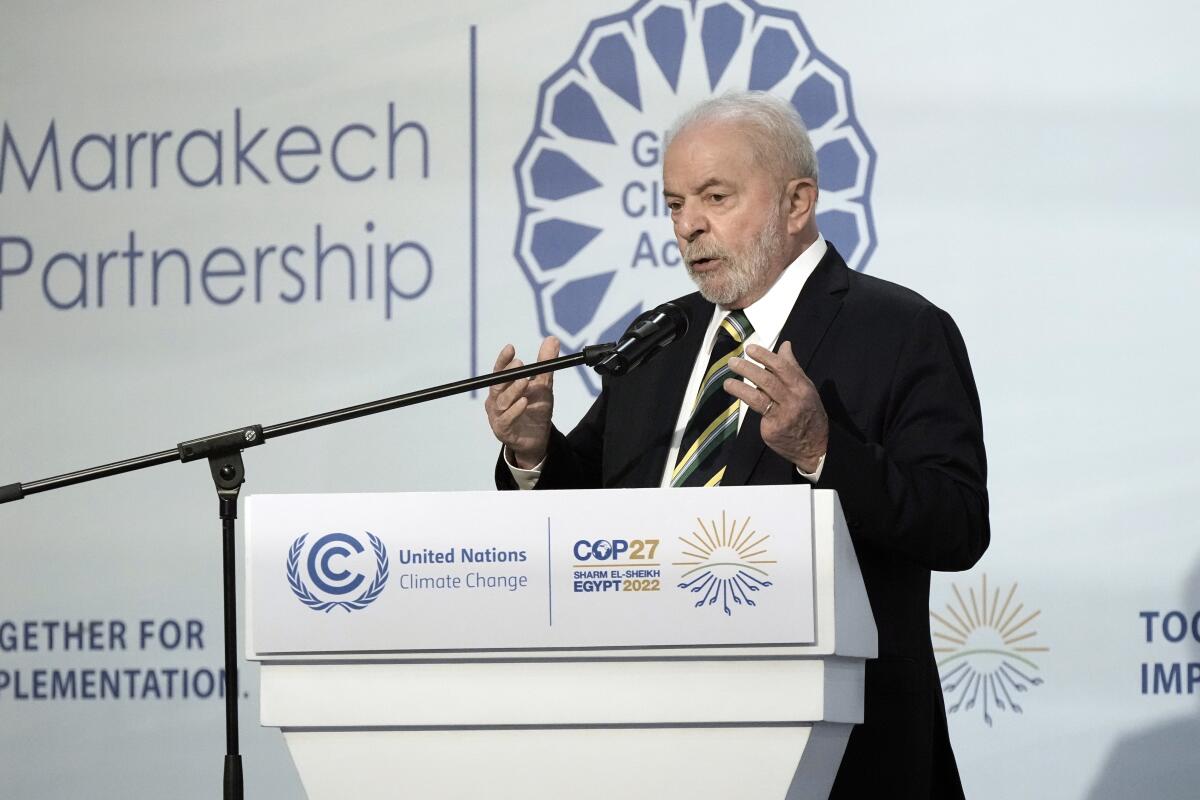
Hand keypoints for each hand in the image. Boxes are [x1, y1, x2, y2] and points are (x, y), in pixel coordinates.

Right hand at [484, 336, 559, 467]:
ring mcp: (497, 416)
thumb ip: (545, 364)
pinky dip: (515, 410)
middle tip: (520, 363)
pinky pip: (506, 419)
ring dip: (513, 390)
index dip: (503, 359)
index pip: (499, 371)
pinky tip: (524, 402)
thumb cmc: (536, 409)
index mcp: (502, 388)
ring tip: (525, 382)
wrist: (539, 438)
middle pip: (497, 384)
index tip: (511, 348)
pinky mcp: (502, 431)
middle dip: (507, 373)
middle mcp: (495, 400)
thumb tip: (552, 339)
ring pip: (501, 401)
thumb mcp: (544, 385)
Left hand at [725, 341, 827, 472]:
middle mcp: (793, 400)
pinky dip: (749, 403)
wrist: (816, 446)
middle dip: (747, 369)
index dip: (764, 356)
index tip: (750, 349)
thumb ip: (792, 367)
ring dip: (739, 388)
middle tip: (733, 362)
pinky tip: (739, 396)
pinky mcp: (772, 430)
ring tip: (727, 382)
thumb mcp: (806, 388)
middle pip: (767, 381)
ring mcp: (782, 416)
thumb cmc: (809, 412)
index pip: (781, 367)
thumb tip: (784, 345)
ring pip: (757, 398)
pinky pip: (758, 414)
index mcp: (802, 387)